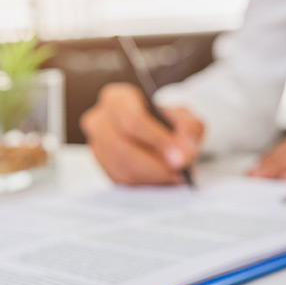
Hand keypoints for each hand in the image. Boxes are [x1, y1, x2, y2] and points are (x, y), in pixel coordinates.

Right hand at [80, 83, 202, 185]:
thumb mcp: (184, 116)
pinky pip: (121, 182)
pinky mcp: (102, 168)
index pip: (131, 120)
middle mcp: (99, 121)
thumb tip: (184, 153)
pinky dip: (146, 185)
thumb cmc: (165, 120)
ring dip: (152, 178)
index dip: (156, 140)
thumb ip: (188, 129)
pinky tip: (164, 182)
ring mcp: (96, 146)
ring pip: (120, 169)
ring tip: (177, 178)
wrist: (154, 130)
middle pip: (121, 148)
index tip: (180, 155)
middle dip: (155, 165)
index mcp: (117, 99)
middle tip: (180, 172)